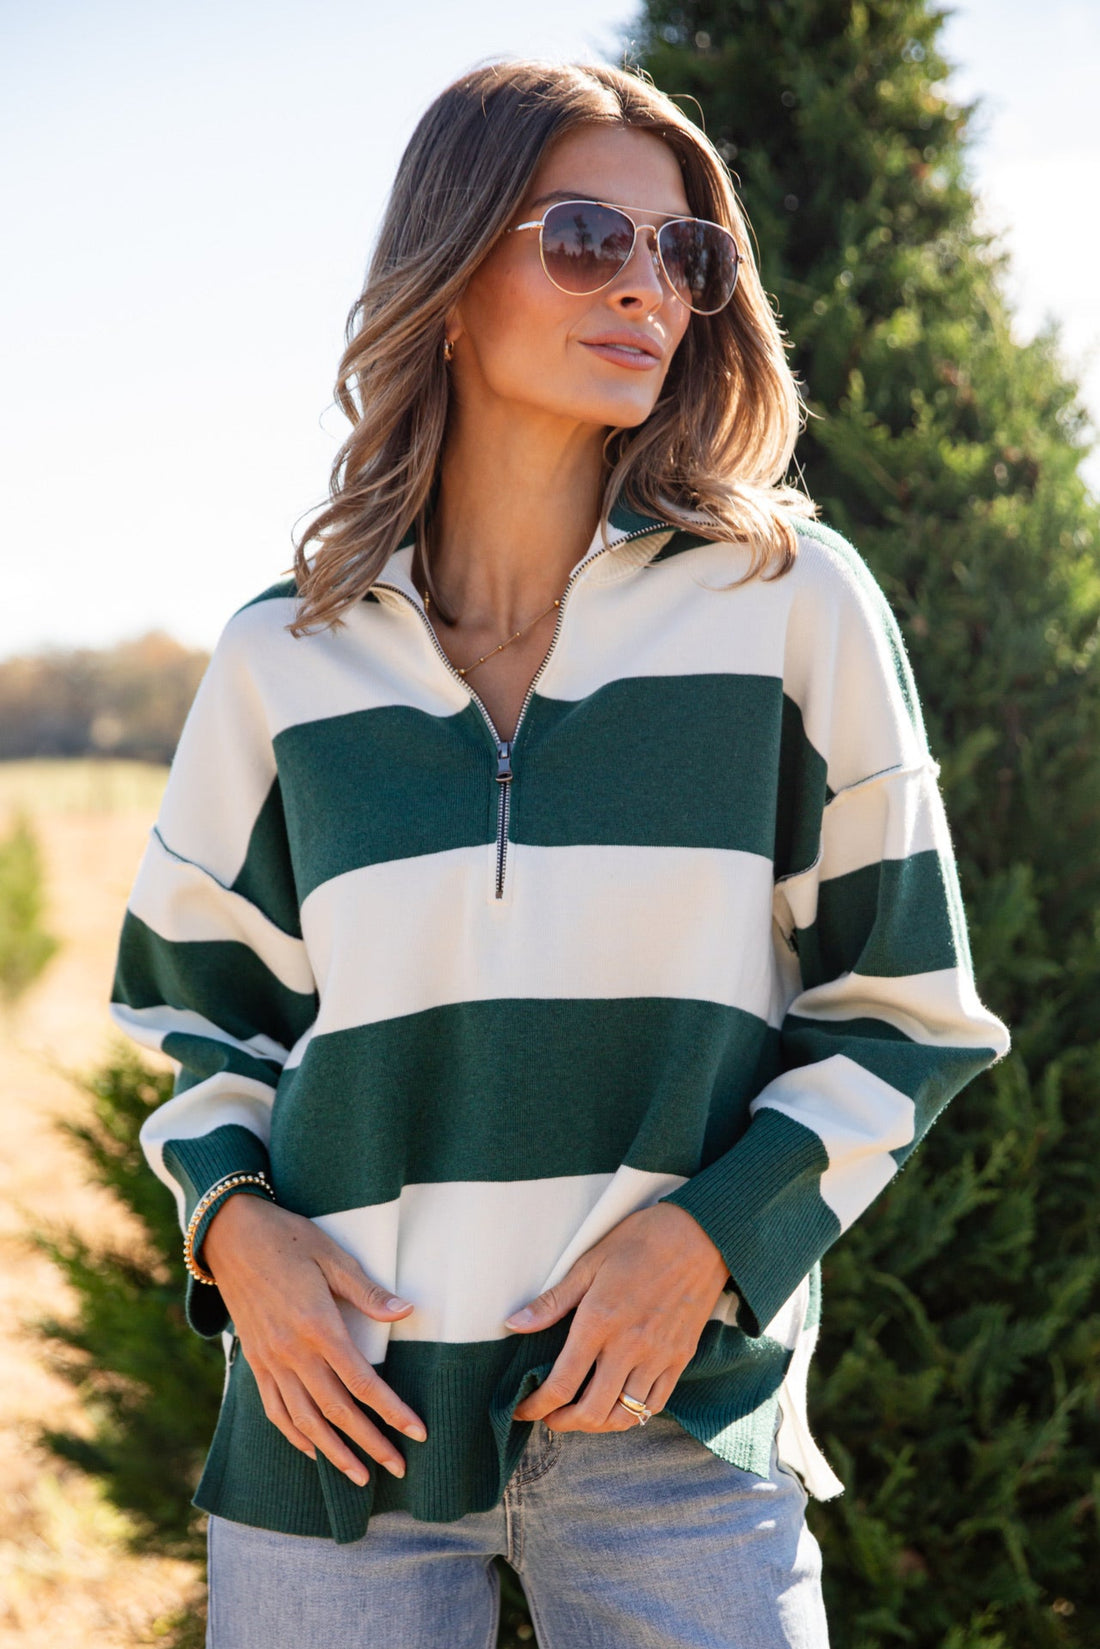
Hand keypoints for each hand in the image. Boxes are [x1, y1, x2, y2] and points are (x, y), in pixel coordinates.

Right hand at [202, 1193, 426, 1485]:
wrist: (231, 1235)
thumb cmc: (289, 1238)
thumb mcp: (333, 1257)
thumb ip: (368, 1291)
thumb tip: (406, 1312)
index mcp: (318, 1327)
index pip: (363, 1383)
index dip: (392, 1412)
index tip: (417, 1432)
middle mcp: (293, 1353)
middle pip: (337, 1412)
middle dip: (370, 1444)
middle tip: (399, 1468)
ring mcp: (270, 1361)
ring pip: (305, 1421)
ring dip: (334, 1452)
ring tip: (360, 1477)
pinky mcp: (255, 1362)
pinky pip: (274, 1410)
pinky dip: (294, 1436)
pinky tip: (312, 1451)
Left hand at [507, 1203, 729, 1432]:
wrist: (699, 1235)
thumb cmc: (640, 1242)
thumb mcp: (589, 1262)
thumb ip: (553, 1301)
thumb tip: (514, 1324)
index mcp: (599, 1322)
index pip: (562, 1384)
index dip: (537, 1406)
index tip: (523, 1409)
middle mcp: (629, 1347)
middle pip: (591, 1412)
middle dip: (563, 1423)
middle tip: (549, 1417)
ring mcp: (658, 1357)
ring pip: (624, 1416)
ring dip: (597, 1424)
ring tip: (581, 1414)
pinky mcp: (680, 1359)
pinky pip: (655, 1405)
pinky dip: (632, 1415)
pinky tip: (617, 1404)